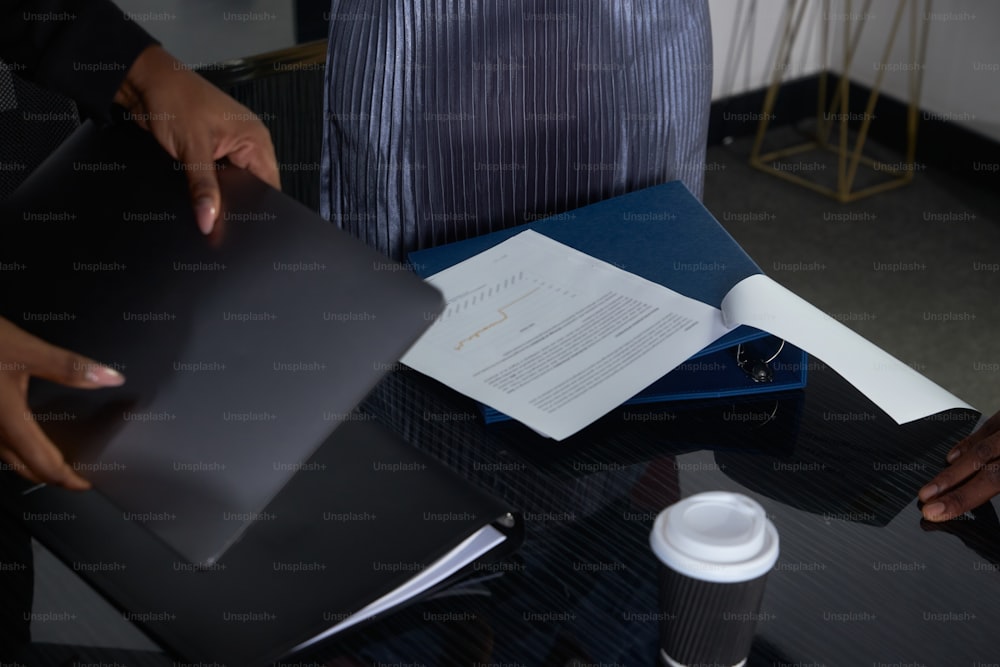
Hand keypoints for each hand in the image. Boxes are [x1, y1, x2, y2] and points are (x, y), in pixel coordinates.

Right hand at [0, 317, 124, 489]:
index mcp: (7, 421)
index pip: (44, 465)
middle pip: (24, 468)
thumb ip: (68, 367)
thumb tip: (109, 377)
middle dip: (52, 476)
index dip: (68, 480)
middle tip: (75, 477)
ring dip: (33, 463)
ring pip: (7, 456)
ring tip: (56, 459)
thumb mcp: (25, 349)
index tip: (86, 484)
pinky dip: (16, 446)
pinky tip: (25, 432)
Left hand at [114, 45, 280, 234]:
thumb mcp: (192, 149)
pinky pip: (215, 177)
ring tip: (207, 202)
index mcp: (255, 139)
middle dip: (235, 202)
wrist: (143, 80)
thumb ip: (203, 188)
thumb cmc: (174, 97)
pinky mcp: (210, 151)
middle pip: (251, 187)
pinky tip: (197, 191)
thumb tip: (209, 220)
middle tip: (218, 215)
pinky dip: (206, 186)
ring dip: (218, 193)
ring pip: (232, 184)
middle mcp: (246, 143)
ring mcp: (228, 147)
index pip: (269, 185)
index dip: (259, 207)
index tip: (244, 226)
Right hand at [918, 409, 999, 520]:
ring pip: (979, 445)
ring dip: (953, 467)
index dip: (962, 498)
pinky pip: (987, 427)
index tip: (936, 511)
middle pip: (979, 462)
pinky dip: (968, 443)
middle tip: (924, 498)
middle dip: (948, 483)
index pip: (992, 480)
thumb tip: (988, 494)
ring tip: (932, 485)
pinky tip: (954, 456)